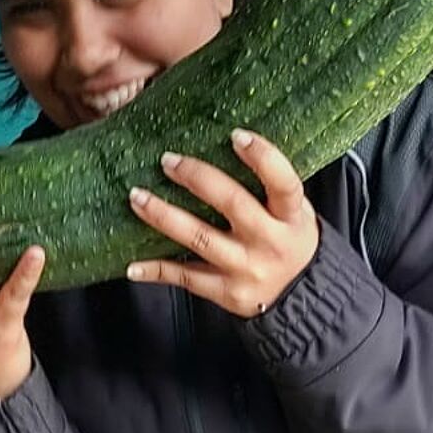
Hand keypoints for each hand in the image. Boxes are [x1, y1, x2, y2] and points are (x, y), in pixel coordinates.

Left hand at [126, 128, 318, 317]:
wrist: (300, 296)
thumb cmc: (288, 241)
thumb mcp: (292, 212)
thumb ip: (267, 186)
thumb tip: (223, 141)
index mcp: (291, 218)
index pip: (284, 184)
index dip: (263, 158)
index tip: (237, 136)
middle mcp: (270, 243)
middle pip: (233, 205)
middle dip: (197, 179)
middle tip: (168, 161)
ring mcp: (246, 270)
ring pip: (200, 239)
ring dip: (164, 216)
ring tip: (138, 198)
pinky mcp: (226, 293)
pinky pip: (186, 278)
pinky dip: (156, 270)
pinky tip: (132, 265)